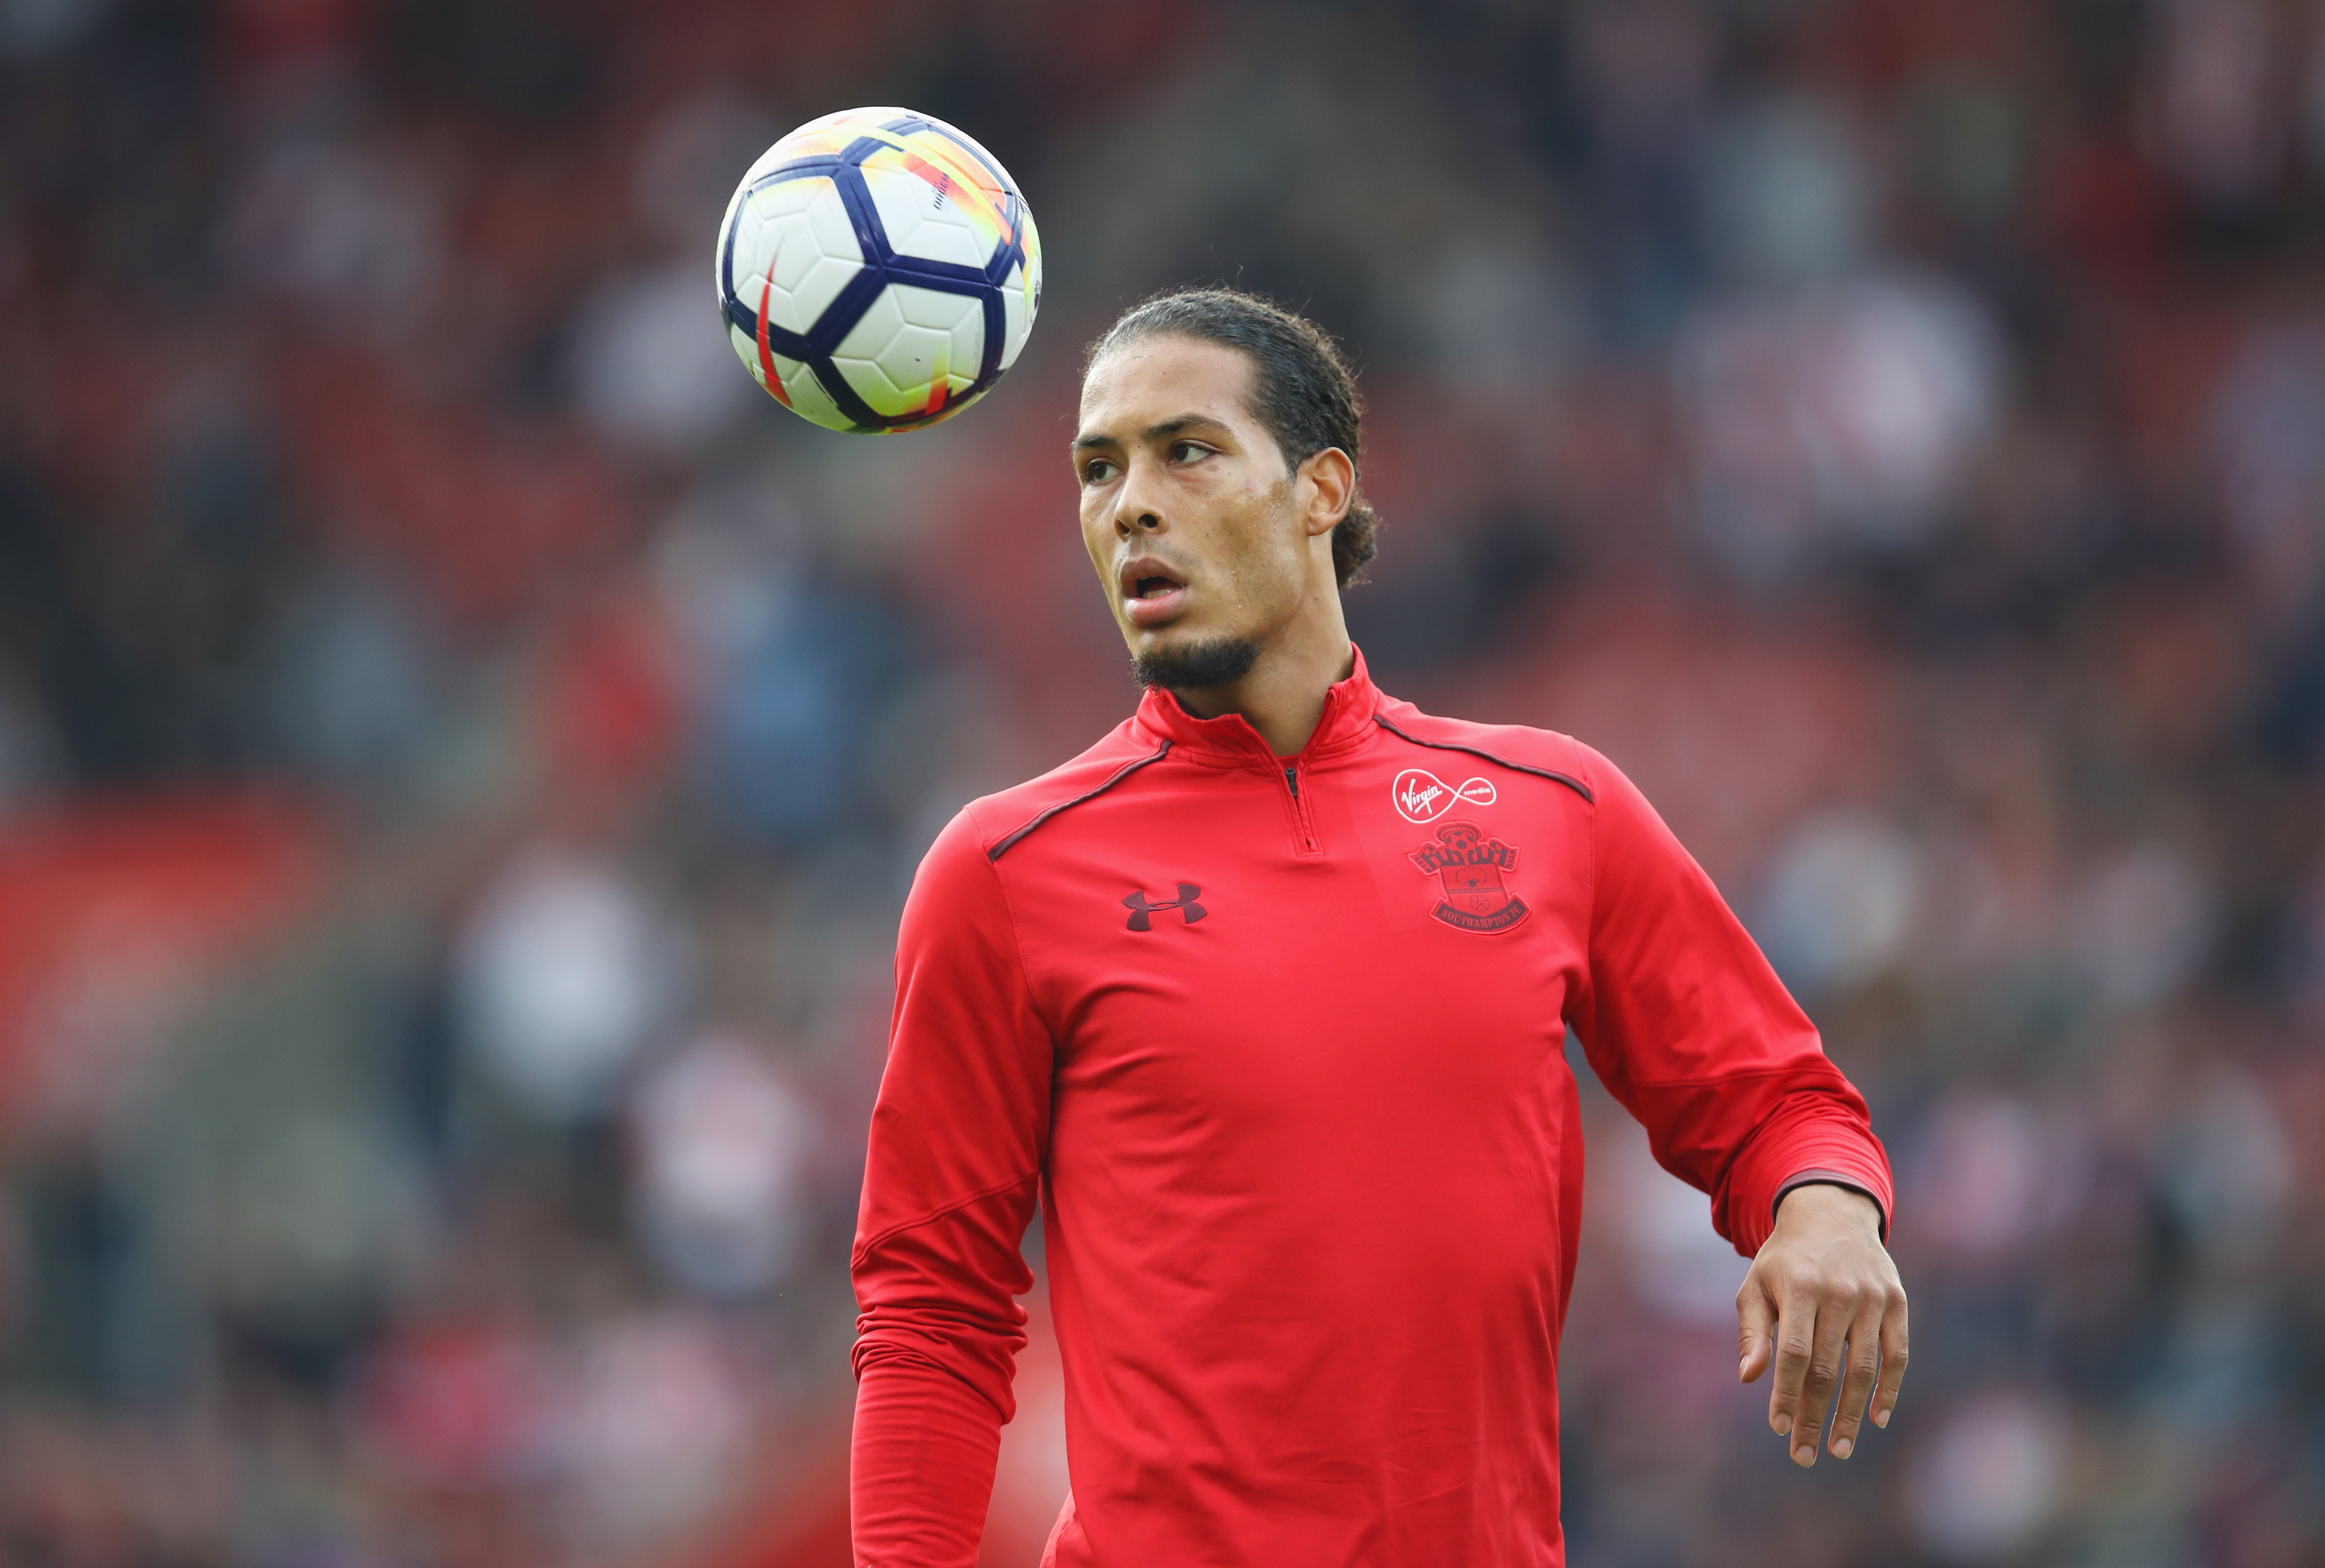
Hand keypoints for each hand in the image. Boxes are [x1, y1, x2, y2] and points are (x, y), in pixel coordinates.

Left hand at [1737, 1183, 1906, 1466]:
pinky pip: (1897, 1355)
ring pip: (1865, 1368)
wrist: (1831, 1213)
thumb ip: (1754, 1331)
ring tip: (1839, 1448)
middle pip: (1828, 1368)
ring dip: (1852, 1414)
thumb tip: (1749, 1378)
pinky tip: (1877, 1418)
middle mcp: (1840, 1292)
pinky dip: (1889, 1389)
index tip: (1778, 1428)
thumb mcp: (1756, 1284)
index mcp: (1800, 1286)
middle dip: (1814, 1416)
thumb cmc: (1785, 1260)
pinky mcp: (1897, 1302)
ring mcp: (1873, 1297)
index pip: (1794, 1352)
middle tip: (1803, 1455)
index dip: (1786, 1393)